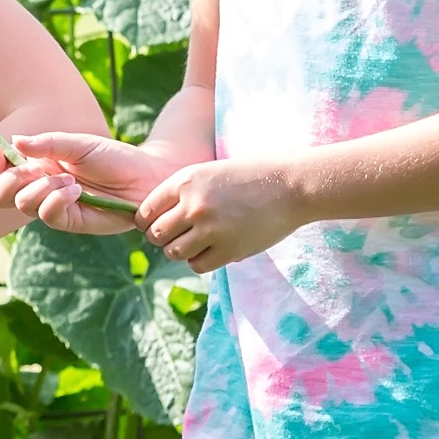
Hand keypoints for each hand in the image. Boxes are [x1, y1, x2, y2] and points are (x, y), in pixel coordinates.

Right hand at [0, 131, 175, 235]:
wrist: (146, 178)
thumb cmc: (114, 158)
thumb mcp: (79, 144)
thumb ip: (46, 143)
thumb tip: (14, 142)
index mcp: (38, 164)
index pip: (1, 168)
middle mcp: (40, 187)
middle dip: (11, 180)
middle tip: (35, 170)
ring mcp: (53, 206)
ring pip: (21, 205)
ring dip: (41, 188)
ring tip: (69, 180)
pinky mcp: (69, 222)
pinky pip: (47, 216)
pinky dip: (56, 200)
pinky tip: (76, 191)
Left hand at [140, 157, 309, 270]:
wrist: (292, 185)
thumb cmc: (251, 177)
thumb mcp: (210, 173)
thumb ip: (183, 194)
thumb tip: (153, 223)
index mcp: (185, 180)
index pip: (146, 211)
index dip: (147, 222)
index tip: (156, 225)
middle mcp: (193, 205)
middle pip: (156, 234)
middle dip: (163, 238)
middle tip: (179, 236)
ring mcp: (211, 229)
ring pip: (174, 252)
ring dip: (182, 251)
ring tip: (199, 242)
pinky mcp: (229, 250)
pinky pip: (197, 265)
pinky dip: (201, 261)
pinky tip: (214, 249)